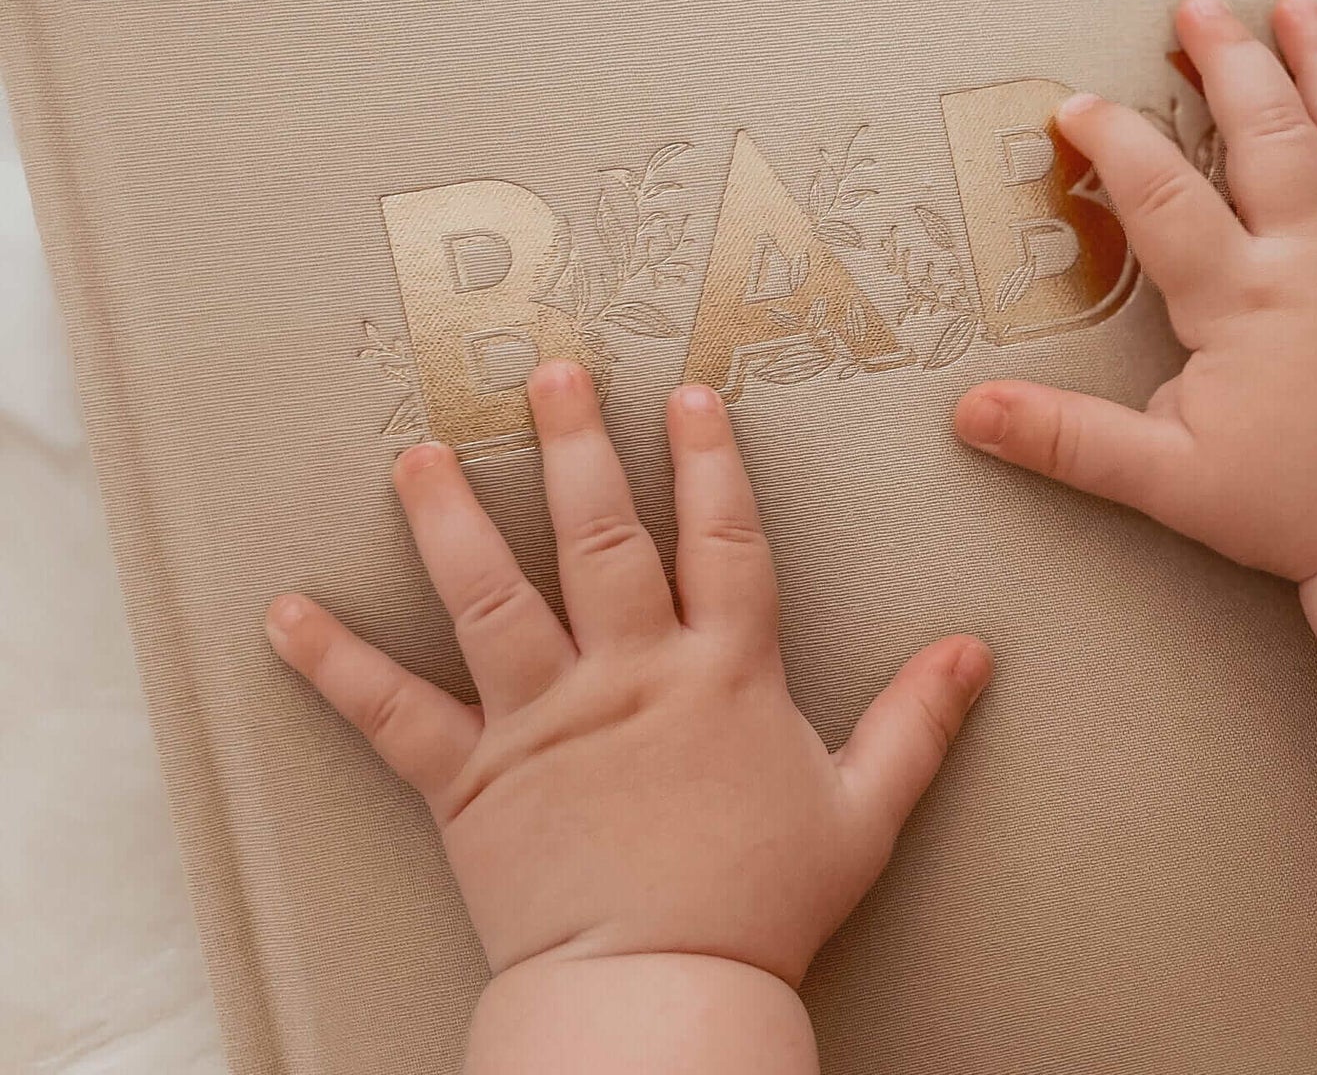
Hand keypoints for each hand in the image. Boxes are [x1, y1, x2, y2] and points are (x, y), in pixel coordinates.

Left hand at [266, 362, 990, 987]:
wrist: (665, 1002)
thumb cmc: (762, 907)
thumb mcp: (864, 811)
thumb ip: (918, 721)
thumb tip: (974, 654)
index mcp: (721, 674)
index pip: (721, 537)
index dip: (709, 458)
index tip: (690, 392)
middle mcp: (628, 675)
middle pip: (598, 536)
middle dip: (575, 444)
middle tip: (548, 372)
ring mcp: (542, 721)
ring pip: (489, 596)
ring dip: (450, 517)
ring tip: (418, 451)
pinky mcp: (470, 779)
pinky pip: (394, 713)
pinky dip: (335, 663)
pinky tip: (286, 613)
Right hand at [955, 0, 1316, 579]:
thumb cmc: (1296, 505)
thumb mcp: (1162, 477)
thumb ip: (1064, 437)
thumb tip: (973, 412)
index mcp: (1243, 300)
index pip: (1162, 195)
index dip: (1113, 141)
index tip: (1077, 107)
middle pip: (1270, 131)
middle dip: (1231, 59)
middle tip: (1200, 5)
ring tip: (1302, 4)